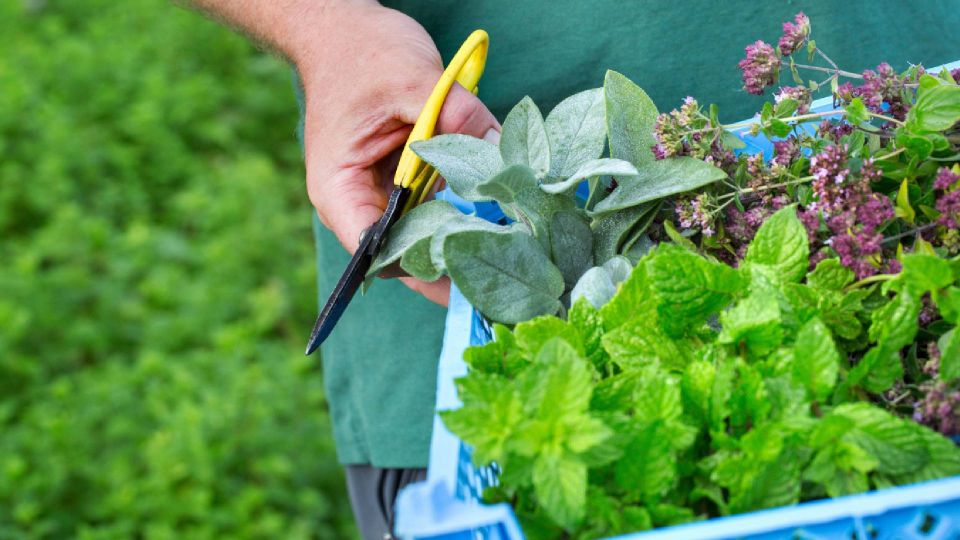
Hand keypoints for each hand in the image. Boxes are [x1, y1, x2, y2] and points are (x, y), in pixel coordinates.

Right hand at [295, 2, 499, 305]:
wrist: (344, 31)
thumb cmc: (361, 54)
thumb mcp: (413, 80)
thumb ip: (457, 117)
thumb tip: (504, 151)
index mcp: (339, 189)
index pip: (376, 252)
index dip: (421, 269)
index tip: (468, 273)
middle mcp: (356, 202)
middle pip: (403, 253)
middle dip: (451, 259)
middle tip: (503, 265)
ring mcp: (380, 194)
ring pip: (423, 234)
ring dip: (462, 237)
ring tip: (509, 248)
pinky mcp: (403, 181)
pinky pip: (435, 207)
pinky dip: (463, 209)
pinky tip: (500, 214)